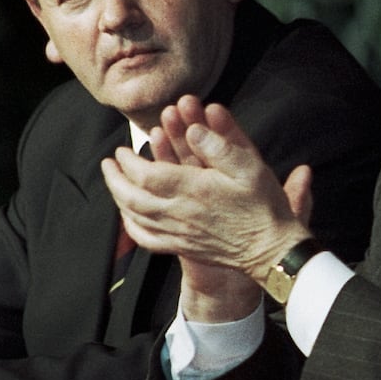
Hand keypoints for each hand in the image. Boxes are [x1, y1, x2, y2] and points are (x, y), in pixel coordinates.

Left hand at [103, 96, 312, 283]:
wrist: (271, 249)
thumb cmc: (263, 207)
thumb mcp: (250, 167)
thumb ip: (220, 146)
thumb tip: (194, 130)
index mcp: (193, 190)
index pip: (145, 175)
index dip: (129, 161)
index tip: (123, 150)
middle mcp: (179, 214)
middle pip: (131, 197)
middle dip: (115, 178)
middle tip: (109, 163)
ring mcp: (178, 234)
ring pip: (134, 217)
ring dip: (118, 197)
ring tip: (114, 182)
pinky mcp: (182, 248)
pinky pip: (146, 240)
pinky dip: (131, 226)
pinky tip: (129, 217)